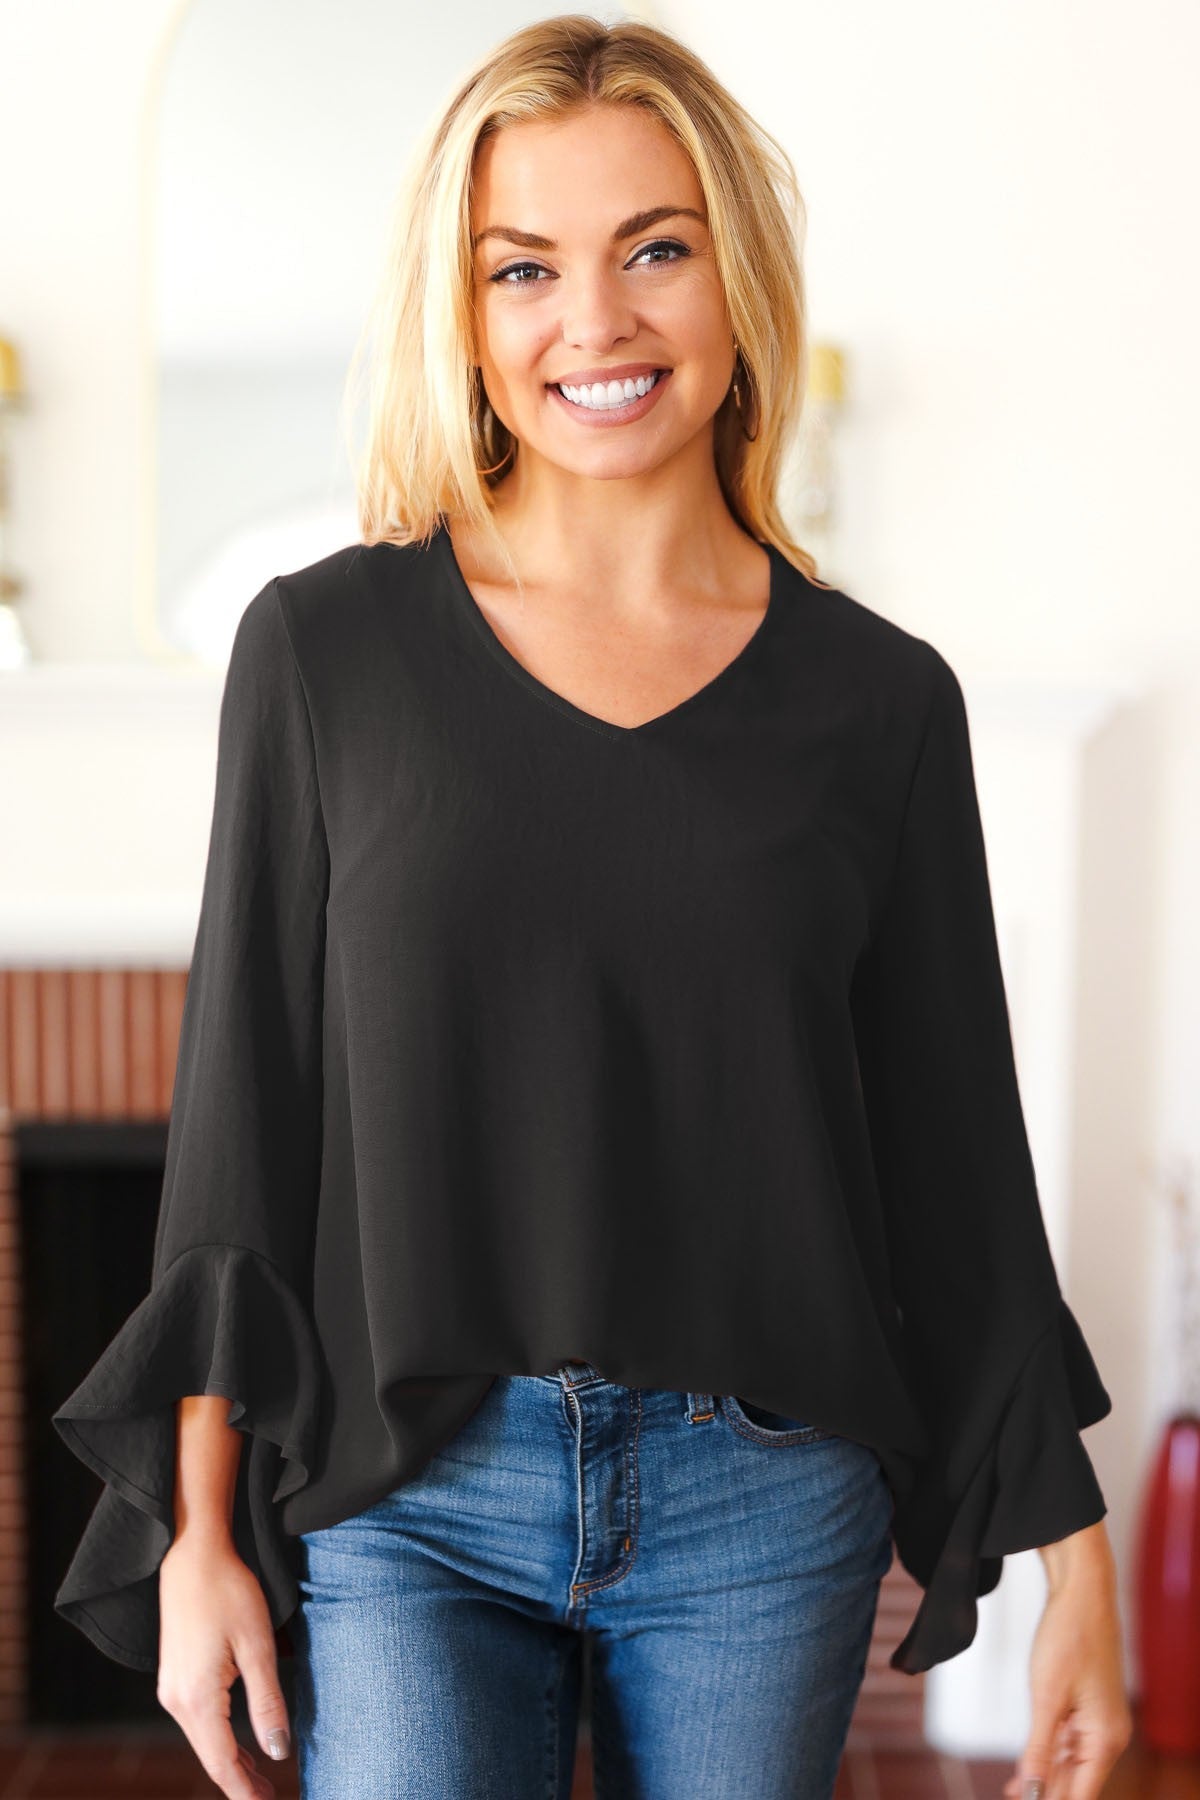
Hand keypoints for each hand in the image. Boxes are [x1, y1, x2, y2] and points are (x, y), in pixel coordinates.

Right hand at [156, 1533, 293, 1798]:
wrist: (192, 1555)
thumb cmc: (229, 1593)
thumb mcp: (258, 1647)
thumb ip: (268, 1703)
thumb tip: (279, 1751)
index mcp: (196, 1699)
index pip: (222, 1763)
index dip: (245, 1790)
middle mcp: (176, 1700)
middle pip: (211, 1756)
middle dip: (240, 1781)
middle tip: (270, 1796)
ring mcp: (171, 1689)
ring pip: (204, 1740)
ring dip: (231, 1760)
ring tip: (261, 1777)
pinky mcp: (175, 1676)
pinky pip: (198, 1720)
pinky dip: (219, 1737)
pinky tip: (238, 1740)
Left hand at [1002, 1561, 1132, 1799]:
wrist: (1082, 1593)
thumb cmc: (1068, 1638)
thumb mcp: (1047, 1697)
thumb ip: (1040, 1748)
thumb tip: (1032, 1788)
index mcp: (1106, 1739)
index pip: (1082, 1794)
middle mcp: (1109, 1735)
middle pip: (1078, 1781)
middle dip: (1047, 1792)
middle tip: (1010, 1796)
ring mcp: (1101, 1720)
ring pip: (1072, 1762)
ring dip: (1046, 1776)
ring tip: (1011, 1789)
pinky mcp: (1091, 1706)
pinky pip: (1071, 1741)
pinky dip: (1049, 1754)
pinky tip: (1027, 1765)